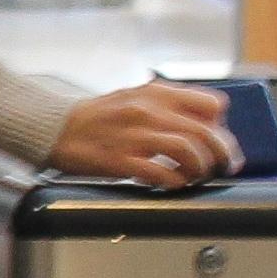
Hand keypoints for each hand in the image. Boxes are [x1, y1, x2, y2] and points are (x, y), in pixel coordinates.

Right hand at [52, 79, 238, 190]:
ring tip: (195, 175)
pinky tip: (172, 183)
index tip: (217, 139)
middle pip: (205, 132)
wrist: (53, 128)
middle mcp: (148, 111)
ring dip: (199, 168)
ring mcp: (133, 136)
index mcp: (155, 94)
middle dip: (221, 154)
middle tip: (223, 166)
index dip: (220, 125)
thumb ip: (168, 105)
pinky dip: (174, 181)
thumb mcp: (135, 98)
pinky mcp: (119, 160)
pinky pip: (160, 173)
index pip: (212, 105)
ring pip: (187, 151)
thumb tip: (202, 124)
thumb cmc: (95, 118)